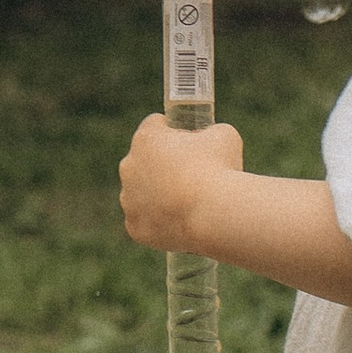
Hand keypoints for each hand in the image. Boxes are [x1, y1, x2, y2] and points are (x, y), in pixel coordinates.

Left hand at [118, 112, 244, 253]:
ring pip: (141, 193)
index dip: (173, 132)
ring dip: (158, 194)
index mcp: (146, 138)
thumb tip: (210, 137)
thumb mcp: (223, 135)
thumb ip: (210, 132)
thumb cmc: (219, 170)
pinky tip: (179, 221)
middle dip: (163, 165)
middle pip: (144, 161)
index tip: (188, 142)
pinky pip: (145, 221)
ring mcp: (128, 198)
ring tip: (188, 202)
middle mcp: (129, 165)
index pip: (154, 126)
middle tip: (191, 176)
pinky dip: (159, 222)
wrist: (214, 215)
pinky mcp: (134, 226)